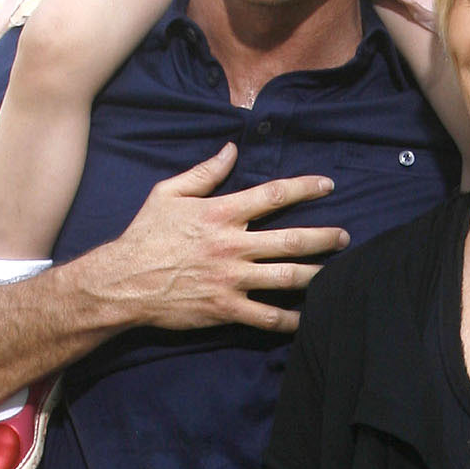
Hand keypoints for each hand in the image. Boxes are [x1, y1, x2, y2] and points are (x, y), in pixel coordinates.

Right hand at [103, 142, 348, 338]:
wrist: (124, 282)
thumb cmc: (145, 235)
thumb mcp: (168, 193)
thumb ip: (204, 172)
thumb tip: (231, 149)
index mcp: (221, 213)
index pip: (273, 195)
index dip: (305, 188)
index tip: (328, 186)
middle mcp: (232, 245)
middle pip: (290, 240)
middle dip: (324, 238)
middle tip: (345, 237)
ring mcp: (231, 279)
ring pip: (286, 277)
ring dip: (316, 274)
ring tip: (336, 273)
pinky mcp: (225, 308)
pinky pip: (266, 316)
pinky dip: (289, 319)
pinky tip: (306, 318)